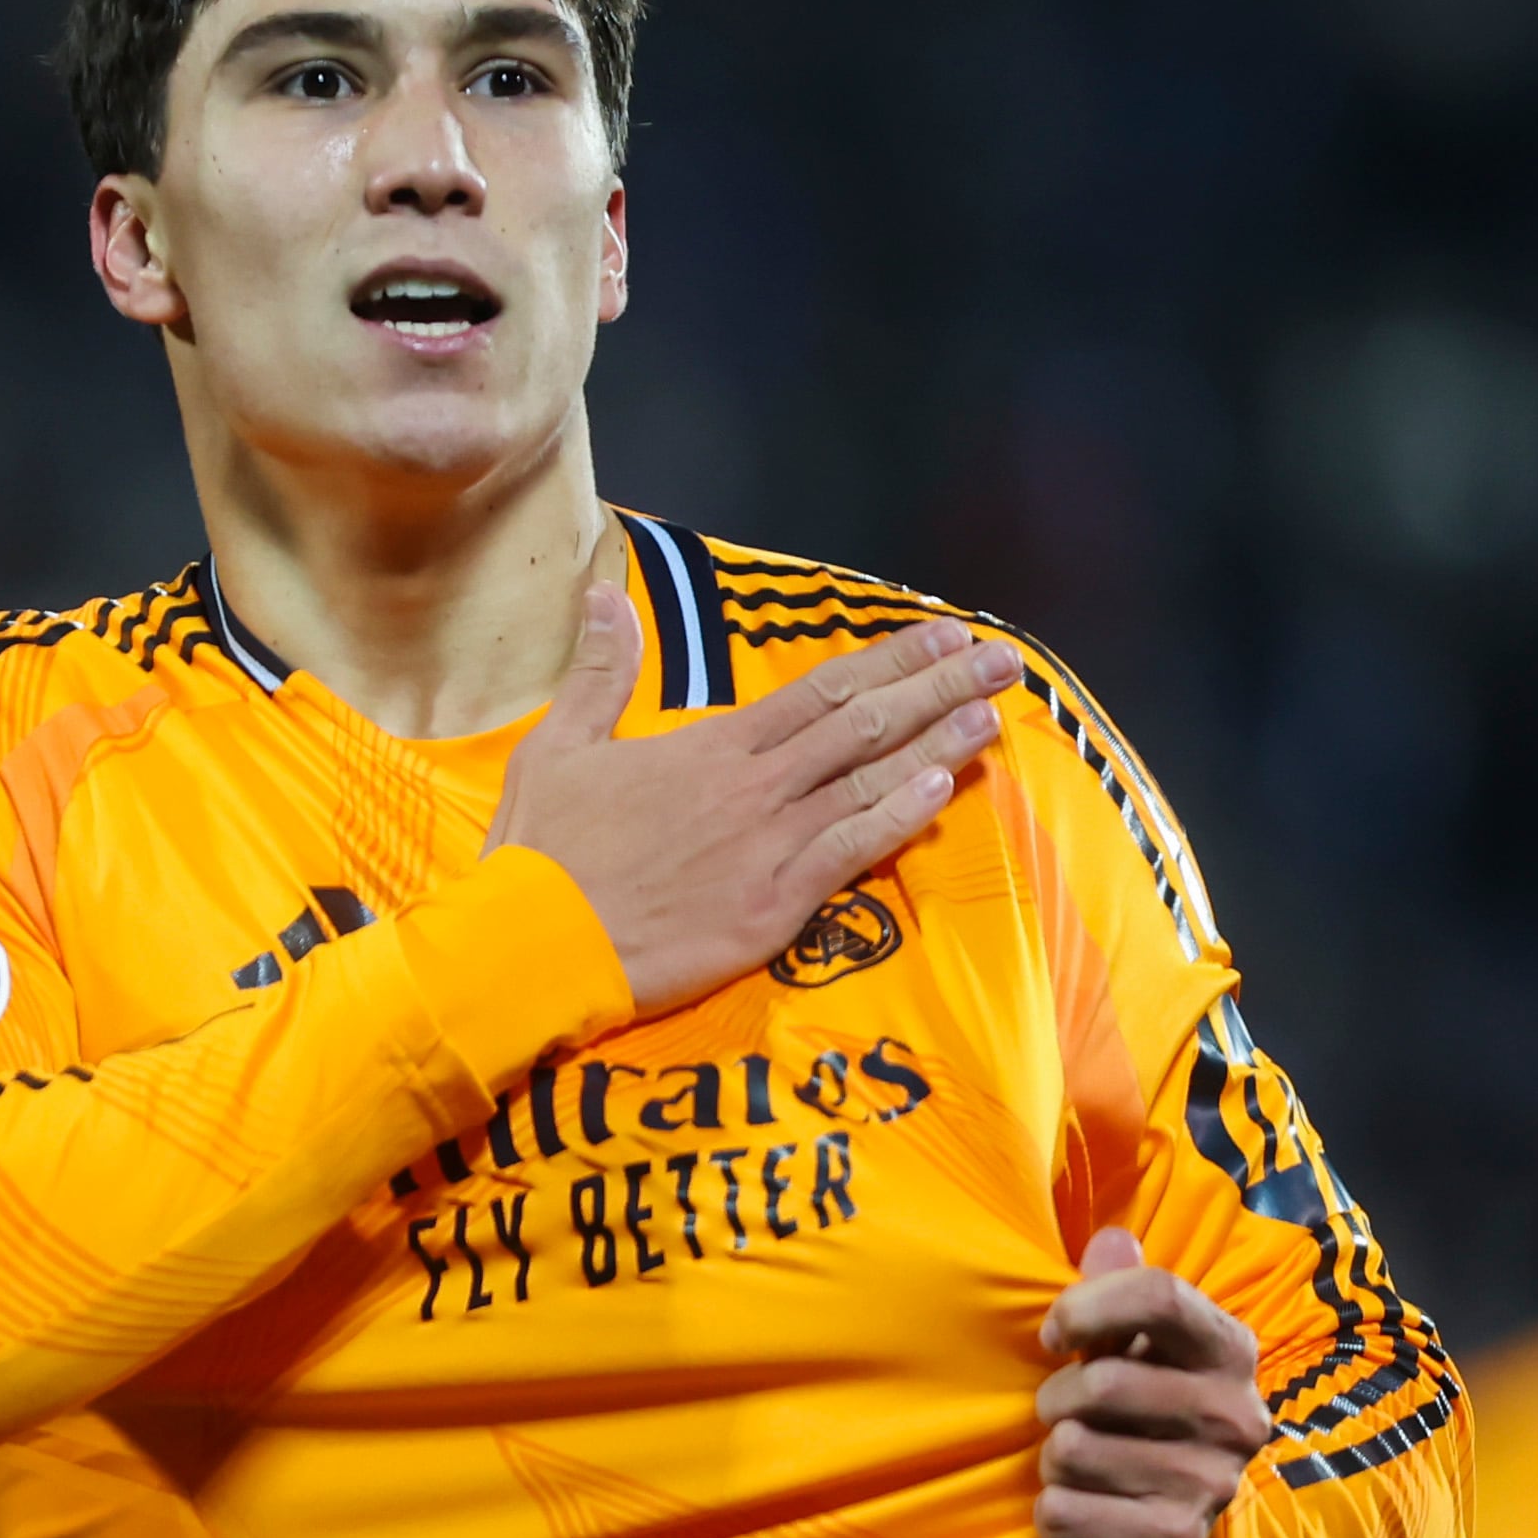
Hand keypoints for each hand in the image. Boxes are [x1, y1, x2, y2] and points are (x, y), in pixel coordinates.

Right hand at [486, 583, 1017, 1014]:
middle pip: (864, 723)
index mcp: (710, 746)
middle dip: (939, 687)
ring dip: (938, 744)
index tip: (943, 635)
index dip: (890, 658)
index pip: (820, 688)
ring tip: (993, 715)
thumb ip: (600, 671)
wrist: (536, 944)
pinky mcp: (773, 906)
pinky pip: (851, 851)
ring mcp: (769, 845)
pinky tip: (944, 788)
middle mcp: (754, 786)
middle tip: (1001, 661)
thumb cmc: (543, 851)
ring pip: (871, 782)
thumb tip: (605, 594)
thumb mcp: (558, 746)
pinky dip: (899, 817)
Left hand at [1035, 1227, 1276, 1537]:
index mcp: (1231, 1351)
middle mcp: (1236, 1417)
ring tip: (1081, 1468)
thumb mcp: (1136, 1349)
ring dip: (1053, 1460)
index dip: (1085, 1307)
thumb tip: (1110, 1239)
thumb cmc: (1140, 1418)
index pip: (1159, 1296)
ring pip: (1069, 1449)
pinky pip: (1060, 1512)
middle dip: (1056, 1399)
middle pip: (1102, 1380)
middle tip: (1064, 1417)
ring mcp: (1210, 1485)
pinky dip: (1052, 1513)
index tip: (1052, 1336)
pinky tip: (1086, 1513)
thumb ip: (1120, 1289)